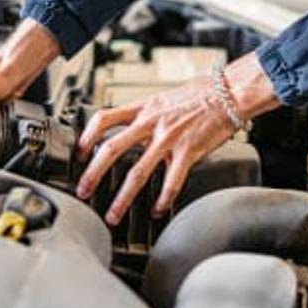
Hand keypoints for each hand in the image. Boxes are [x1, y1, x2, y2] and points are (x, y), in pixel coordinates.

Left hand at [75, 52, 279, 224]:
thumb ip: (145, 116)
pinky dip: (163, 199)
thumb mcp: (163, 99)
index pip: (103, 119)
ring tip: (113, 214)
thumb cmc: (199, 95)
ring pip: (137, 172)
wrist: (229, 93)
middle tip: (83, 191)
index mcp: (143, 108)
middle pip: (111, 149)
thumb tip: (131, 129)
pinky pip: (171, 180)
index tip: (78, 153)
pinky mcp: (188, 151)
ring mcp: (168, 138)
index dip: (86, 137)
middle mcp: (151, 123)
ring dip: (121, 198)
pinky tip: (159, 210)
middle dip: (92, 174)